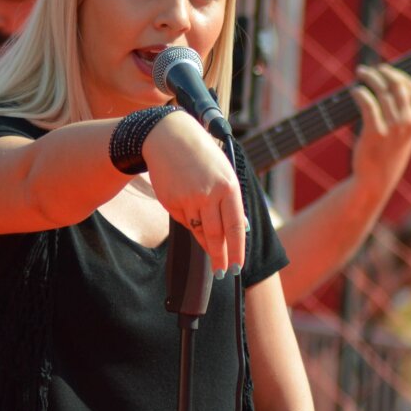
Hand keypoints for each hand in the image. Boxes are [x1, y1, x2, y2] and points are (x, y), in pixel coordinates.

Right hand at [143, 110, 246, 274]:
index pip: (236, 226)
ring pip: (198, 230)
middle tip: (222, 271)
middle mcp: (208, 194)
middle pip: (215, 235)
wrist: (168, 139)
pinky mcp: (170, 201)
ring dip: (205, 241)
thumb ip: (232, 201)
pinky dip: (189, 220)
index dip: (237, 250)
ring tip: (211, 249)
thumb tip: (241, 229)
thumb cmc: (201, 156)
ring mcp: (187, 198)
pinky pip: (183, 220)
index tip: (237, 266)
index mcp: (228, 187)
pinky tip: (189, 208)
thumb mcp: (224, 173)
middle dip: (220, 256)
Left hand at [348, 63, 410, 199]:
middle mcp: (410, 121)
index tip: (385, 70)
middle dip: (383, 73)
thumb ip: (403, 111)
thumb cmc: (388, 153)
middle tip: (368, 69)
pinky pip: (368, 105)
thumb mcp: (404, 133)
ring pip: (382, 92)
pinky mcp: (375, 132)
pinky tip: (354, 91)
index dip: (398, 75)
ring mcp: (394, 127)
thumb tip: (392, 86)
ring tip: (360, 74)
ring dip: (370, 79)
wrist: (376, 179)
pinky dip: (361, 93)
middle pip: (398, 86)